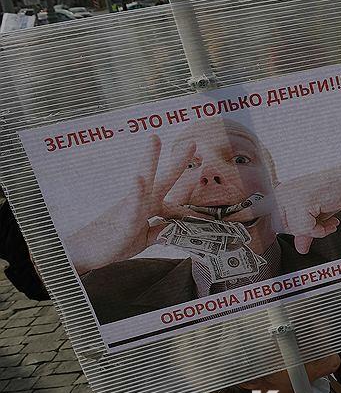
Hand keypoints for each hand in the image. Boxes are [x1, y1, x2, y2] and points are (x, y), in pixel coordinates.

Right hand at [66, 135, 196, 273]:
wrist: (86, 253)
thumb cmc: (113, 242)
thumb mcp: (144, 238)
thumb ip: (161, 231)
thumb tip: (177, 227)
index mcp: (148, 206)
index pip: (172, 195)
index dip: (188, 187)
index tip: (202, 169)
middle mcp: (141, 201)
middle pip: (162, 178)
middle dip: (177, 161)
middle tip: (191, 143)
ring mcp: (130, 206)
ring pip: (143, 180)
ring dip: (149, 159)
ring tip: (155, 139)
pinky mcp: (122, 218)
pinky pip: (129, 203)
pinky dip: (136, 191)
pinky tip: (139, 178)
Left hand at [237, 162, 340, 253]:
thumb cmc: (332, 192)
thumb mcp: (314, 215)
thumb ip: (304, 231)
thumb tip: (300, 249)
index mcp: (280, 193)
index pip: (275, 224)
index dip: (294, 230)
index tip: (311, 227)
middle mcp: (282, 193)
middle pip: (284, 229)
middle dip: (305, 231)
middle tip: (323, 225)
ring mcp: (290, 196)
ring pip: (295, 230)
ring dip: (316, 232)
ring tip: (328, 224)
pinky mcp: (302, 202)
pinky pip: (307, 229)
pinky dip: (321, 231)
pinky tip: (331, 222)